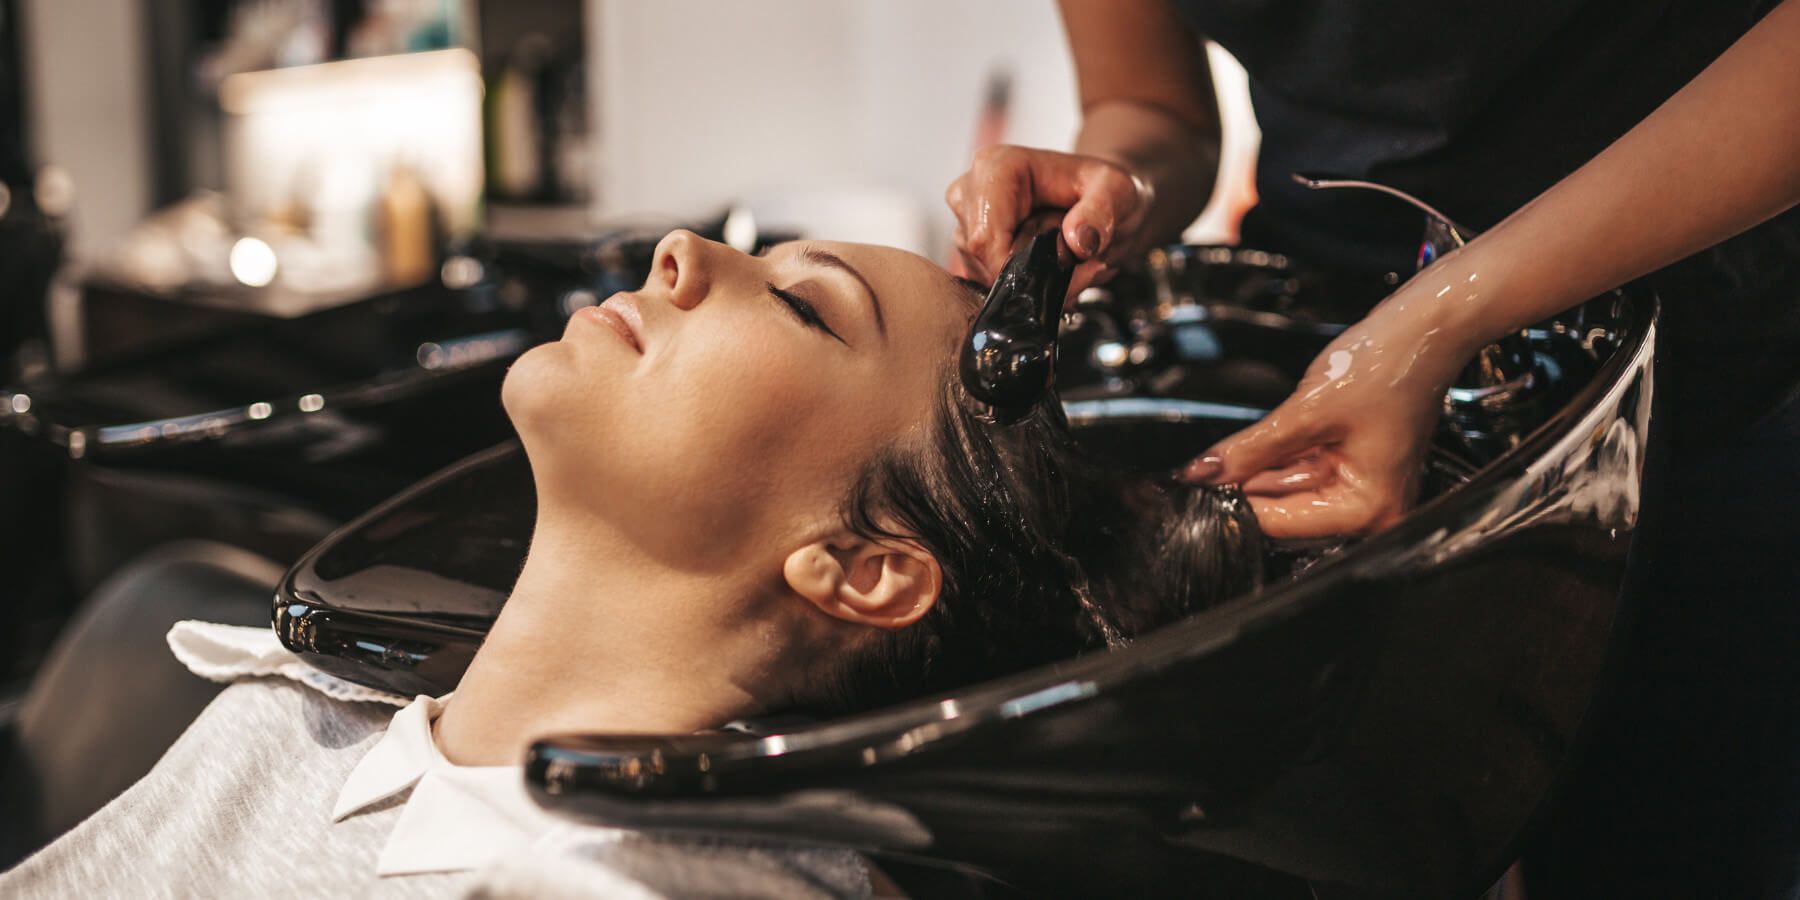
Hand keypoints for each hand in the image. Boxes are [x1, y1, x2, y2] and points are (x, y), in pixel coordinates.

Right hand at [945, 145, 1152, 302]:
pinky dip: (1024, 288)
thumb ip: (1101, 213)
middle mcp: (970, 192)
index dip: (1018, 268)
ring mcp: (967, 223)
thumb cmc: (1103, 190)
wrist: (1101, 201)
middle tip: (1078, 266)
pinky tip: (1051, 271)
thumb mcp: (1118, 192)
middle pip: (981, 259)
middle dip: (1029, 275)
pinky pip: (987, 284)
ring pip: (984, 276)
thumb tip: (1077, 241)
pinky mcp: (971, 250)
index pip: (984, 237)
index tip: (1062, 271)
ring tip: (1069, 263)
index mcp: (996, 167)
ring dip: (1030, 282)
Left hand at [1182, 271, 1482, 538]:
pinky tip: (1251, 447)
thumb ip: (1248, 450)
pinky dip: (1276, 460)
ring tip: (1226, 453)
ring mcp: (1364, 491)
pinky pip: (1302, 474)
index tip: (1194, 492)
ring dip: (1256, 473)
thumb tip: (1201, 474)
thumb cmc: (1390, 363)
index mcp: (1368, 509)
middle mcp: (1372, 511)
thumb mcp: (1306, 411)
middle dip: (1243, 490)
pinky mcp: (1355, 469)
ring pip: (1288, 493)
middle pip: (1284, 514)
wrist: (1428, 327)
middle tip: (1200, 471)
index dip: (1232, 506)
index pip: (1280, 523)